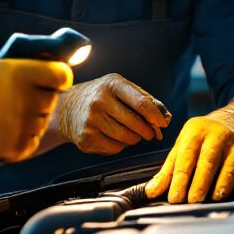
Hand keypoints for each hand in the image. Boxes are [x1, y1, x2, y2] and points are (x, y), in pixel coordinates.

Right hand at [0, 54, 72, 162]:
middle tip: (17, 98)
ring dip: (30, 117)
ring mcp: (24, 126)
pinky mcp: (19, 148)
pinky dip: (22, 136)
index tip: (50, 80)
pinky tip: (1, 130)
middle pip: (52, 98)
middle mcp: (28, 99)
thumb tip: (43, 60)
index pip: (63, 75)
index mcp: (22, 73)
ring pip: (42, 120)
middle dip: (39, 96)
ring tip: (4, 115)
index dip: (57, 77)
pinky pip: (32, 139)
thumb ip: (18, 62)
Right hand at [55, 74, 170, 154]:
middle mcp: (99, 100)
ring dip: (135, 139)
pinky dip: (120, 146)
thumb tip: (166, 119)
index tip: (162, 124)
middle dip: (148, 131)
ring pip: (127, 138)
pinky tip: (114, 137)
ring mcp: (91, 120)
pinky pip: (115, 148)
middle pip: (136, 123)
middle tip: (150, 133)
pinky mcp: (86, 138)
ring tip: (130, 133)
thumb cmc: (103, 97)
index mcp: (112, 84)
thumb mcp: (122, 89)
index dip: (155, 116)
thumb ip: (147, 101)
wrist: (67, 108)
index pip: (141, 103)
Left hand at [144, 106, 233, 203]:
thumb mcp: (184, 145)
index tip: (174, 198)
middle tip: (193, 201)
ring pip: (232, 165)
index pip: (186, 157)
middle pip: (209, 161)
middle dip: (200, 183)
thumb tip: (151, 192)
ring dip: (223, 183)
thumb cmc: (205, 138)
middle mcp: (219, 135)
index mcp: (196, 131)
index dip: (179, 179)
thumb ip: (168, 170)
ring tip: (215, 198)